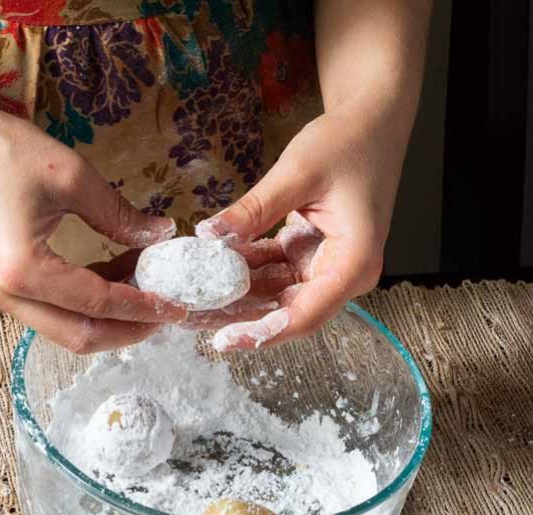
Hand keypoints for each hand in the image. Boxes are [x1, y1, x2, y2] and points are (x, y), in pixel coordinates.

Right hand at [0, 104, 186, 351]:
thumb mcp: (69, 175)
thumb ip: (119, 215)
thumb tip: (161, 235)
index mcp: (24, 271)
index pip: (99, 303)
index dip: (144, 306)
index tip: (178, 305)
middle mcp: (7, 296)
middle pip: (82, 337)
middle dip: (129, 330)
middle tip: (166, 311)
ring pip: (66, 330)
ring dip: (108, 318)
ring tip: (145, 289)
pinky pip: (51, 311)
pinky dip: (86, 304)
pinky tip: (114, 275)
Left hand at [194, 109, 403, 349]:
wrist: (372, 124)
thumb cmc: (349, 143)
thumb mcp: (298, 172)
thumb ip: (254, 209)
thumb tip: (210, 236)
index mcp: (353, 263)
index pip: (305, 315)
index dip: (263, 333)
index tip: (226, 340)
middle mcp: (344, 275)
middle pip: (287, 312)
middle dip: (240, 319)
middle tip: (193, 321)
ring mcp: (327, 267)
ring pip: (276, 295)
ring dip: (236, 296)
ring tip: (193, 301)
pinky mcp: (312, 256)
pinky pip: (274, 272)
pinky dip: (245, 270)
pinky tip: (211, 270)